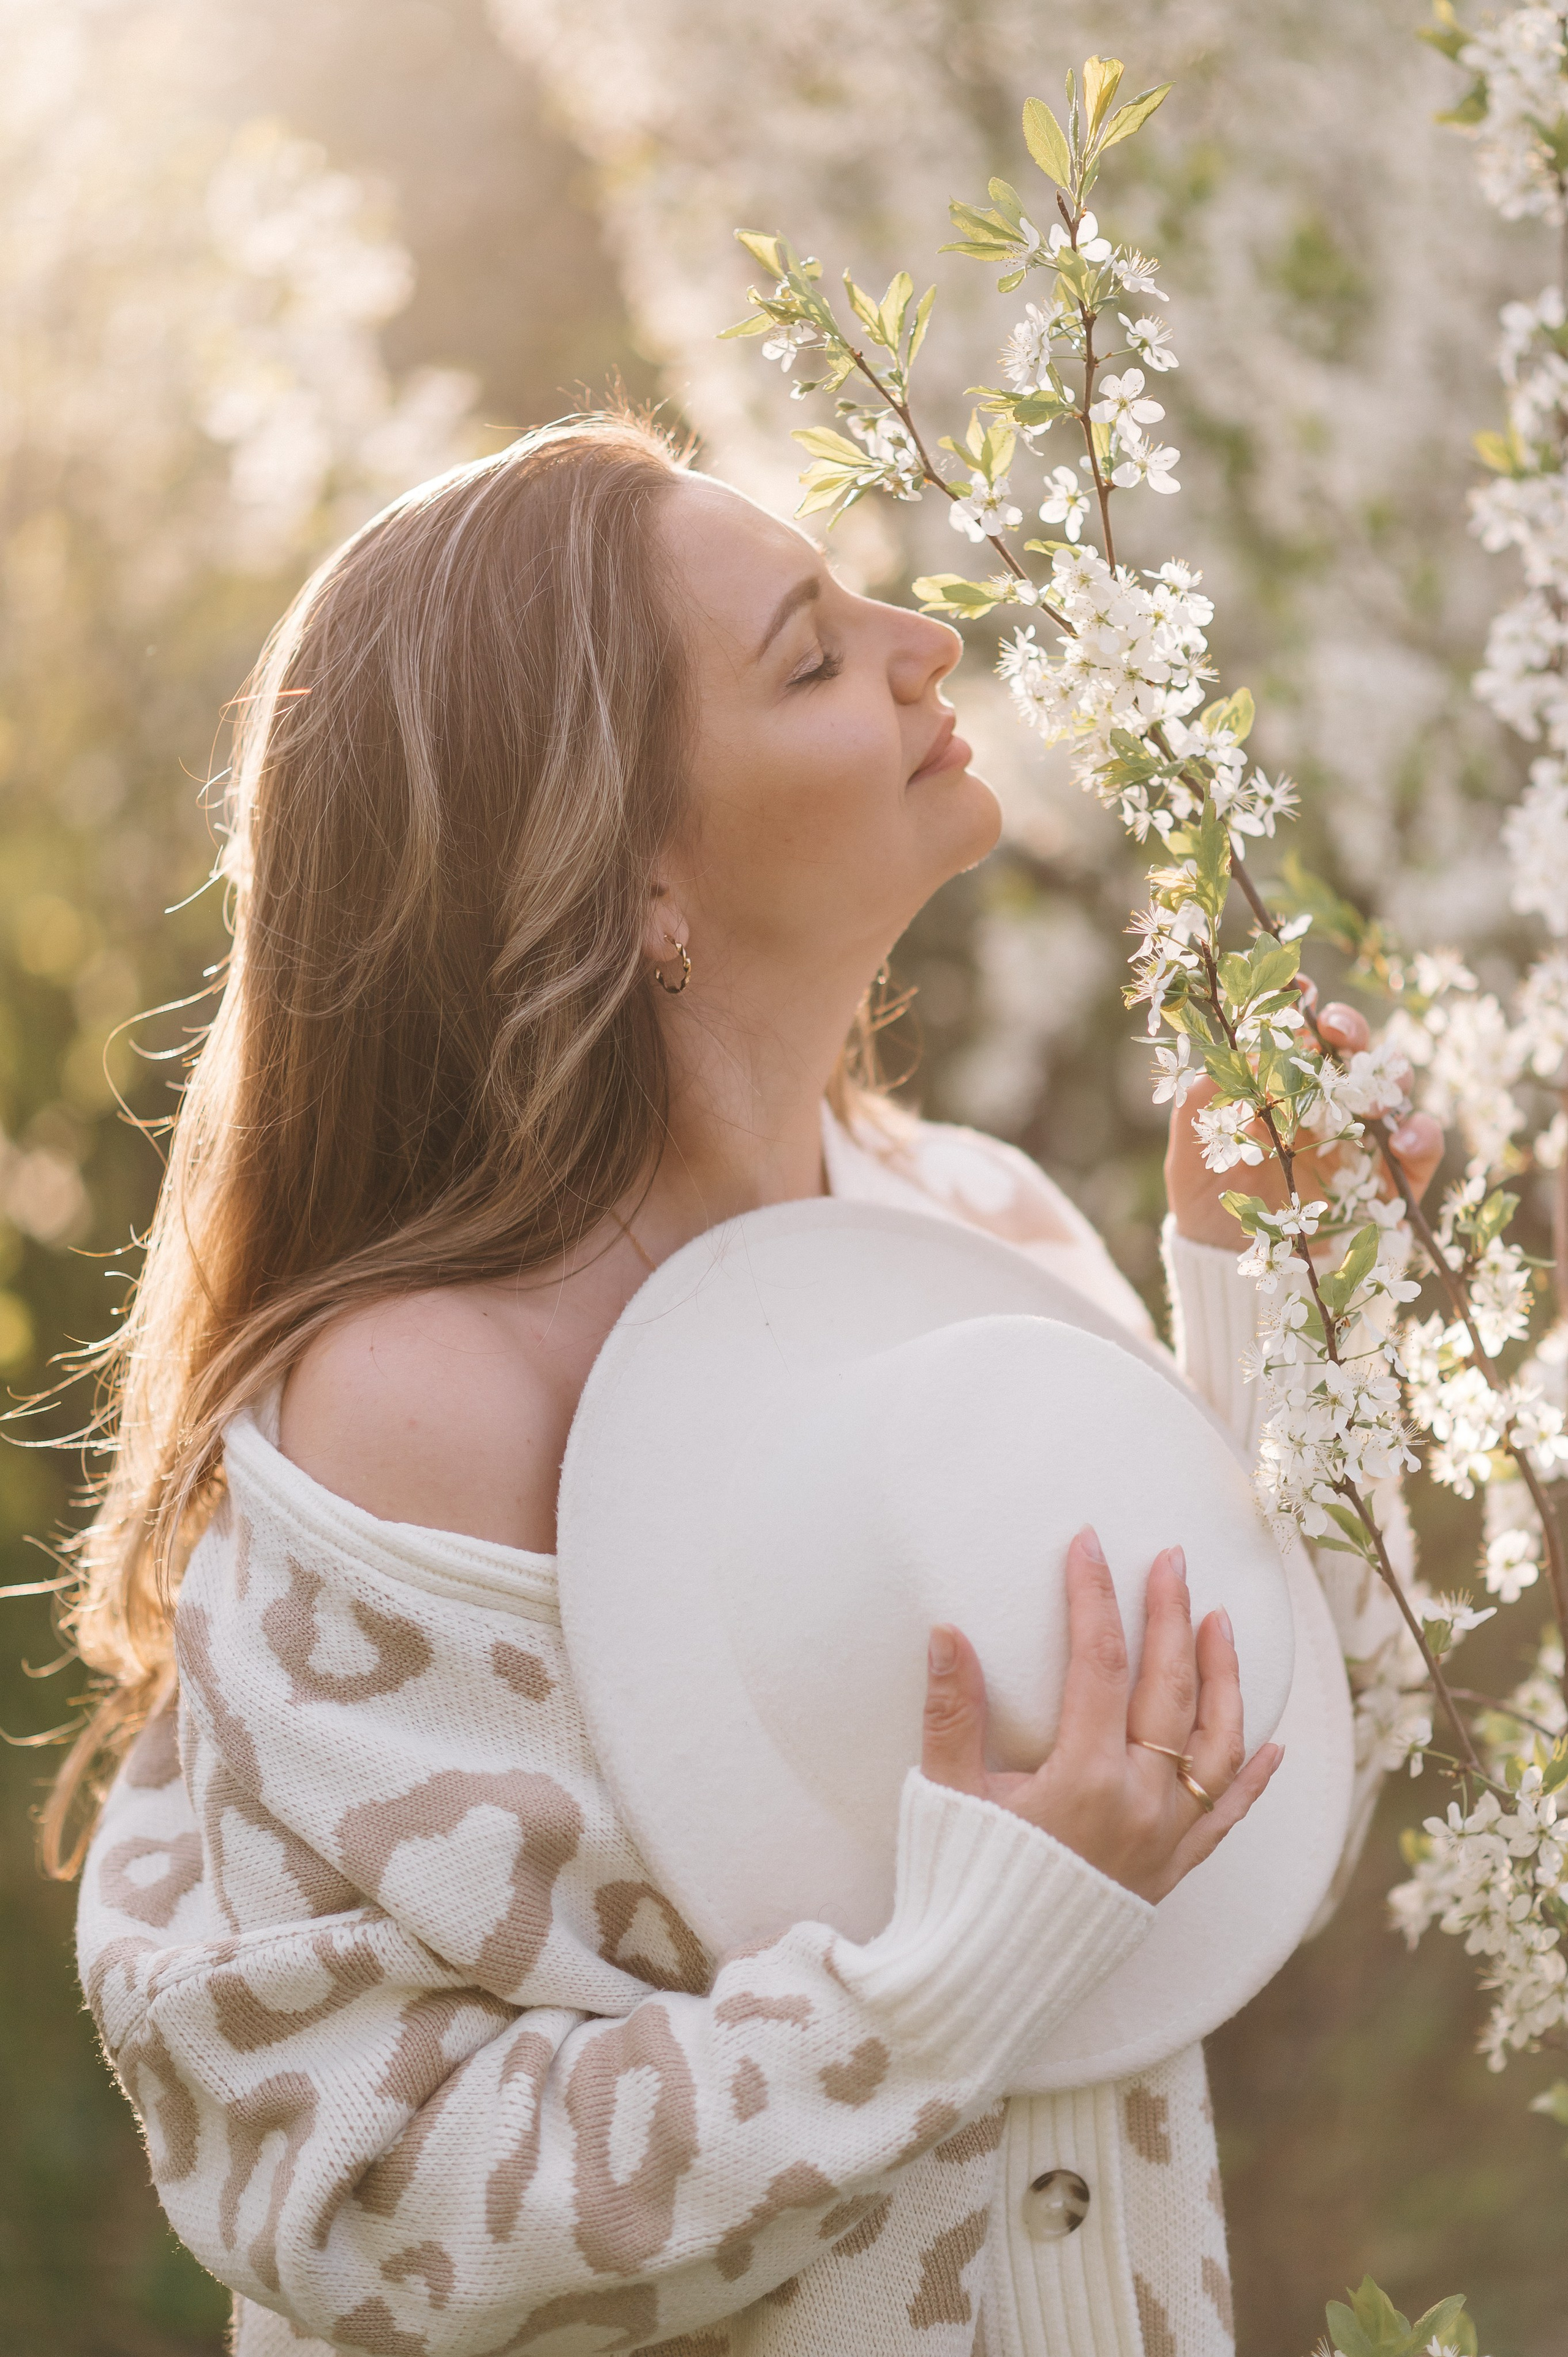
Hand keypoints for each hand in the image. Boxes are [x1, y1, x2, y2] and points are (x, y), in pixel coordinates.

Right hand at [920, 1525, 1281, 1902]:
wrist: (984, 1985)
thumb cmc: (960, 1885)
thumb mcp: (947, 1793)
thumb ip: (952, 1712)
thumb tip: (948, 1632)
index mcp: (1085, 1778)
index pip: (1099, 1664)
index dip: (1094, 1597)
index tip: (1089, 1544)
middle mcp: (1139, 1805)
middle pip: (1169, 1691)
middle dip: (1171, 1616)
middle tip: (1172, 1561)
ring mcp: (1164, 1842)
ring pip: (1216, 1746)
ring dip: (1223, 1679)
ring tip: (1221, 1624)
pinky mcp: (1170, 1874)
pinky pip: (1226, 1820)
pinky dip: (1252, 1780)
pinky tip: (1272, 1745)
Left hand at [1165, 998, 1444, 1249]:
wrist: (1237, 1280)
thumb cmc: (1210, 1213)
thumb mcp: (1189, 1167)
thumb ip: (1196, 1117)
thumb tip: (1210, 1067)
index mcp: (1278, 1094)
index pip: (1295, 1040)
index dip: (1297, 1009)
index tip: (1291, 987)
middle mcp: (1323, 1111)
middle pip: (1348, 1055)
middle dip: (1345, 1029)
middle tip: (1330, 1025)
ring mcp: (1360, 1144)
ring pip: (1389, 1092)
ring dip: (1385, 1076)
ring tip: (1369, 1078)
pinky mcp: (1392, 1185)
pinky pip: (1420, 1150)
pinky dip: (1420, 1136)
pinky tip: (1398, 1139)